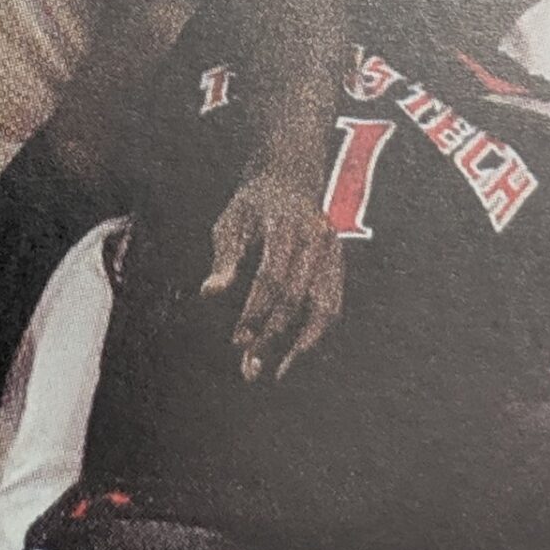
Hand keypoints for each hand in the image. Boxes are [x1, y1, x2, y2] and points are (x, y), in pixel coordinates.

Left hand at [200, 164, 340, 382]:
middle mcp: (314, 237)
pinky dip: (316, 334)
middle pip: (296, 298)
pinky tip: (295, 353)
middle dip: (272, 335)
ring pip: (324, 308)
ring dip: (301, 345)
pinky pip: (332, 306)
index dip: (254, 312)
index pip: (271, 278)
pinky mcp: (341, 263)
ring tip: (277, 371)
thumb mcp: (230, 221)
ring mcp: (333, 250)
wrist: (289, 178)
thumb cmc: (252, 206)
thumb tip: (209, 294)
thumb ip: (223, 258)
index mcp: (283, 224)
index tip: (237, 341)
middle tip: (250, 367)